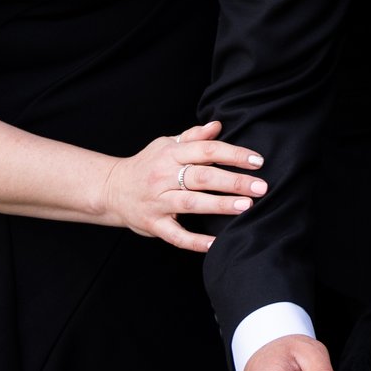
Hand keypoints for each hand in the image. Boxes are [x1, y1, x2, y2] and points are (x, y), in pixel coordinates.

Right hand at [99, 120, 265, 251]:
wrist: (111, 189)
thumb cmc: (147, 164)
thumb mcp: (166, 144)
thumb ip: (193, 136)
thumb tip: (217, 125)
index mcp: (171, 154)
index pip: (207, 150)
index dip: (233, 154)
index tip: (257, 161)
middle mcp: (164, 176)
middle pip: (202, 177)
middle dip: (233, 181)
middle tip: (260, 186)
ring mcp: (158, 202)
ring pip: (191, 203)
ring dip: (219, 205)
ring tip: (245, 206)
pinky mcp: (153, 224)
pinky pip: (175, 235)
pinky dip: (194, 241)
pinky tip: (215, 244)